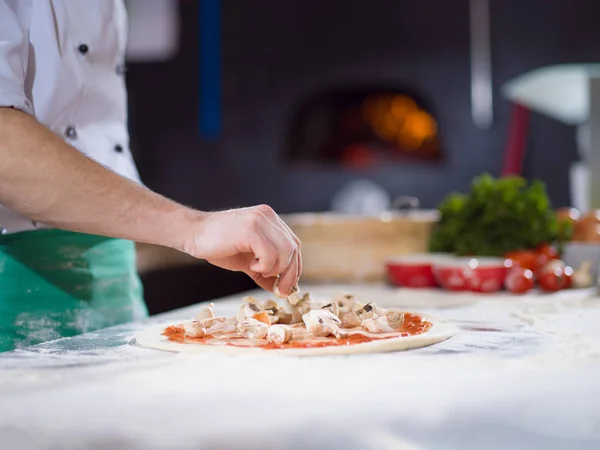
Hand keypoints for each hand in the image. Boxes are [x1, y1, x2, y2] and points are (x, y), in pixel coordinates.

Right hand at [185, 205, 301, 295]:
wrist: (192, 234)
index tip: (287, 285)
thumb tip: (279, 288)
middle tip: (280, 290)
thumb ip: (264, 270)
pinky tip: (250, 266)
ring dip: (274, 269)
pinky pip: (270, 254)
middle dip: (289, 274)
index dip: (295, 266)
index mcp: (270, 219)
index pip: (294, 244)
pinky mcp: (251, 229)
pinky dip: (264, 266)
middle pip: (293, 248)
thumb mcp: (247, 260)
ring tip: (256, 270)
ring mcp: (260, 220)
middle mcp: (268, 216)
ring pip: (285, 251)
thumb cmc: (217, 245)